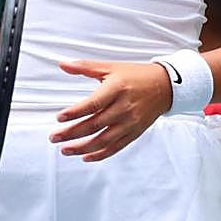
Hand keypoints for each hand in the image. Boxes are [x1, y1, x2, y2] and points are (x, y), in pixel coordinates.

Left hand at [51, 60, 172, 161]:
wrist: (165, 85)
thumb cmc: (136, 75)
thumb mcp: (111, 67)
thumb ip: (85, 67)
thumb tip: (63, 64)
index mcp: (117, 89)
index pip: (93, 104)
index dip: (75, 112)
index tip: (59, 117)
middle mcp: (124, 107)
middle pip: (94, 124)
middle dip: (72, 133)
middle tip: (54, 137)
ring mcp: (130, 122)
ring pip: (103, 140)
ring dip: (82, 148)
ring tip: (65, 149)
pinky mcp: (134, 132)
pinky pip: (115, 147)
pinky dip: (100, 154)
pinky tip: (85, 156)